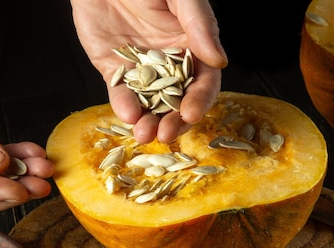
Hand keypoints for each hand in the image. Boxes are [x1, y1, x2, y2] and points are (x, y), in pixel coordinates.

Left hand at [71, 0, 227, 142]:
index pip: (203, 82)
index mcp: (192, 49)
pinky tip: (127, 113)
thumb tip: (219, 60)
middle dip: (173, 121)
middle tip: (166, 134)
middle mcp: (169, 66)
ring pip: (149, 104)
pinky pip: (120, 93)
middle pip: (177, 101)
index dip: (199, 100)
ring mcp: (141, 71)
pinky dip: (123, 105)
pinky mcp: (114, 71)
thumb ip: (200, 26)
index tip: (190, 113)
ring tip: (144, 134)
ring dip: (149, 122)